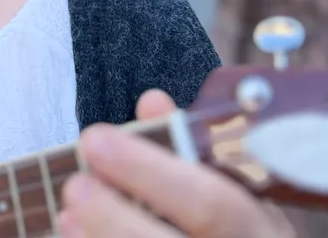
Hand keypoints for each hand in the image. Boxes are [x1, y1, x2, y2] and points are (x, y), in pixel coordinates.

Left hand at [57, 89, 295, 237]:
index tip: (95, 139)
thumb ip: (191, 148)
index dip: (149, 171)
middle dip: (114, 216)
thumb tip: (152, 103)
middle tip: (74, 184)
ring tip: (67, 215)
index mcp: (260, 232)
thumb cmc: (238, 231)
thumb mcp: (236, 190)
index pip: (210, 202)